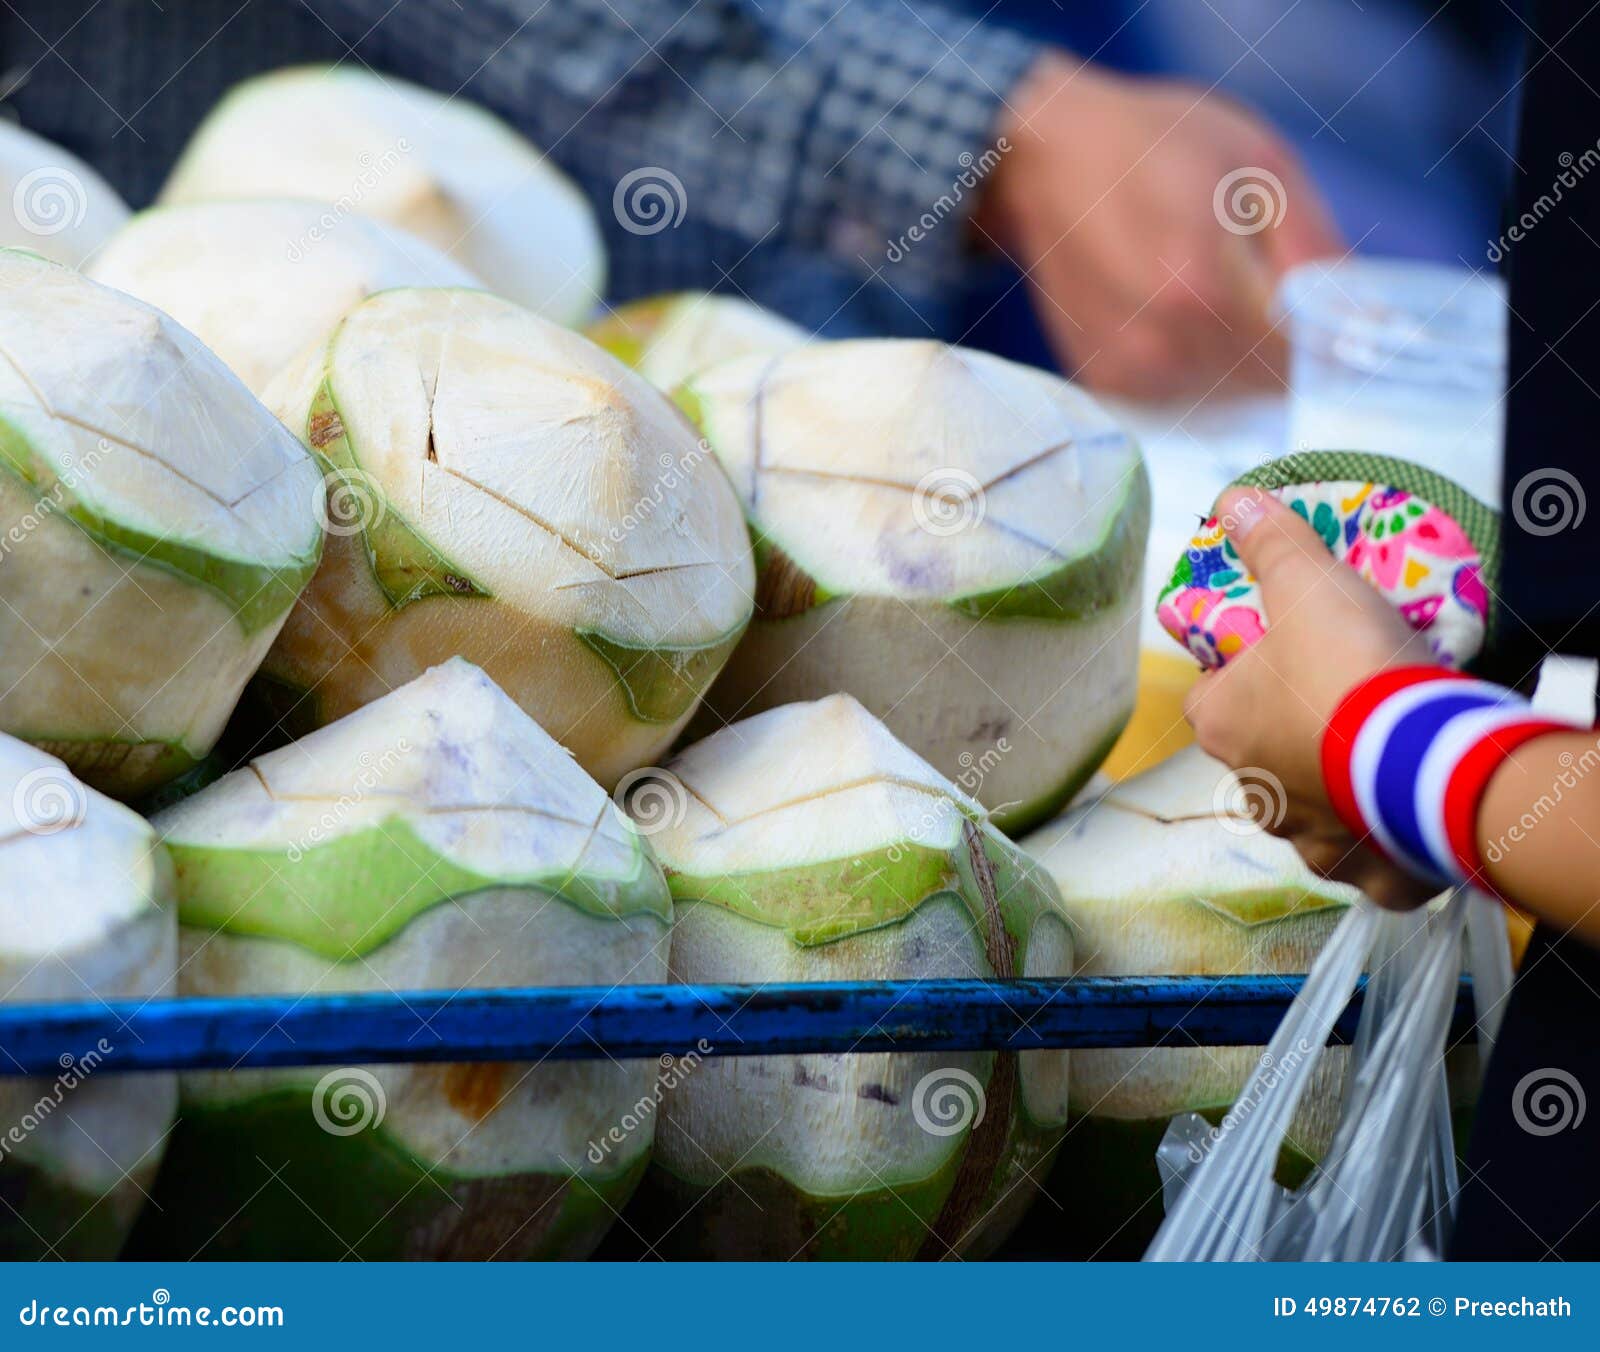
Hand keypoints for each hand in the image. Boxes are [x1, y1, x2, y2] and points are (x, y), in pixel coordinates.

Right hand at [977, 54, 1342, 399]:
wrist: (1044, 159)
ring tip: (1211, 298)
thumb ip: (1315, 252)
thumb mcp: (1259, 166)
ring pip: (1218, 400)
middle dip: (1278, 354)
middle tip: (1264, 298)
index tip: (1328, 322)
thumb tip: (1365, 324)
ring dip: (1234, 366)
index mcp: (1201, 289)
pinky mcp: (1102, 382)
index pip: (1298, 362)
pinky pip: (1176, 396)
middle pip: (1259, 389)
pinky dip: (1190, 368)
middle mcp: (1158, 346)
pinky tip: (1175, 316)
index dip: (1323, 345)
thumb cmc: (1155, 144)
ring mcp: (1124, 372)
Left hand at [1184, 487, 1440, 907]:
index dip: (1237, 676)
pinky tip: (1409, 815)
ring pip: (1312, 813)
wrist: (1423, 757)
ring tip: (1383, 756)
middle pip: (1261, 756)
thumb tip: (1231, 499)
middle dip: (1292, 735)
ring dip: (1338, 790)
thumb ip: (1271, 543)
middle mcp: (1253, 791)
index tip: (1280, 657)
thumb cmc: (1346, 667)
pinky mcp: (1367, 872)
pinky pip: (1369, 861)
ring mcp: (1308, 839)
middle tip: (1345, 701)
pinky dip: (1384, 843)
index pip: (1208, 698)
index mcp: (1223, 726)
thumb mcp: (1305, 584)